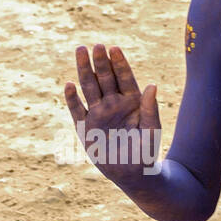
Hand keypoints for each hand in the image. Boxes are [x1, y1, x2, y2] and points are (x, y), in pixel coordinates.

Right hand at [64, 44, 161, 181]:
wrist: (133, 174)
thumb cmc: (146, 152)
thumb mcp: (152, 130)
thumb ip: (151, 109)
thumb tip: (152, 86)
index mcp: (131, 101)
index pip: (124, 78)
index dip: (119, 63)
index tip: (114, 48)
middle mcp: (113, 103)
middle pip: (105, 78)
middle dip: (100, 62)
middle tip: (95, 46)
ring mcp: (98, 114)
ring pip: (89, 88)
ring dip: (84, 71)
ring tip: (80, 52)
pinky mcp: (85, 128)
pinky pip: (77, 110)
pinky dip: (72, 99)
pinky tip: (69, 85)